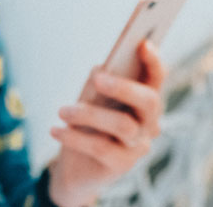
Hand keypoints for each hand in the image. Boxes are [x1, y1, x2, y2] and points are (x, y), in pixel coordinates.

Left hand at [47, 41, 166, 205]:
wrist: (75, 168)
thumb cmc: (87, 125)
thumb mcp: (91, 100)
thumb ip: (100, 84)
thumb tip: (101, 70)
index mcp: (144, 100)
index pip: (157, 78)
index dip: (154, 61)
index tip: (143, 44)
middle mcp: (149, 123)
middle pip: (149, 102)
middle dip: (124, 88)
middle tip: (98, 79)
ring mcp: (138, 146)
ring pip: (123, 125)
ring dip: (89, 114)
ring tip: (63, 110)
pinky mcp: (122, 166)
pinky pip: (101, 147)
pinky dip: (74, 136)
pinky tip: (55, 130)